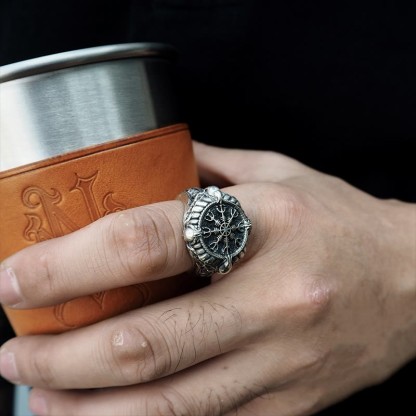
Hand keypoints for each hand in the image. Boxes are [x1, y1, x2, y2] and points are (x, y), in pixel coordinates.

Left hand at [1, 142, 414, 415]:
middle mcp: (272, 300)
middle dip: (61, 352)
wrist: (415, 281)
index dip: (71, 264)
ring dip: (86, 407)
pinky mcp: (290, 404)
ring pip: (166, 405)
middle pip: (143, 342)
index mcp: (266, 225)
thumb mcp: (280, 175)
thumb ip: (211, 169)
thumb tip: (149, 162)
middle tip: (12, 348)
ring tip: (37, 393)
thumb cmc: (342, 221)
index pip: (149, 242)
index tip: (20, 277)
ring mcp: (281, 363)